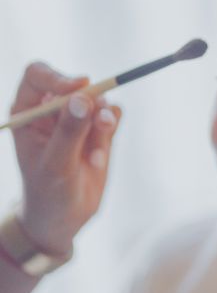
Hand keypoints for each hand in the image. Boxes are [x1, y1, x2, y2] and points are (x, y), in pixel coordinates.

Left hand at [10, 62, 121, 254]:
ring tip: (95, 156)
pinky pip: (114, 113)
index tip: (81, 87)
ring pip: (99, 100)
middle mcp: (51, 109)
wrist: (66, 217)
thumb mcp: (55, 165)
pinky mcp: (99, 128)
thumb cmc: (48, 192)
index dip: (59, 77)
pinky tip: (99, 158)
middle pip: (76, 85)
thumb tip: (83, 98)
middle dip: (91, 105)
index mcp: (27, 112)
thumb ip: (68, 131)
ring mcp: (77, 118)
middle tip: (100, 124)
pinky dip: (112, 131)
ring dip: (103, 125)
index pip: (38, 75)